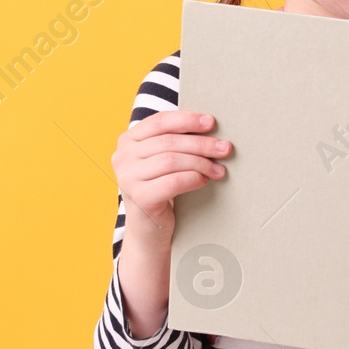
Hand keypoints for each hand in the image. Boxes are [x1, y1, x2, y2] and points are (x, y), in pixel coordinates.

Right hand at [112, 109, 233, 242]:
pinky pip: (173, 182)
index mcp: (128, 140)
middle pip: (169, 141)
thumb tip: (210, 127)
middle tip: (225, 148)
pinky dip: (193, 179)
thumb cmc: (161, 189)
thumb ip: (175, 142)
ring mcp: (127, 177)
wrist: (149, 229)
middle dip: (201, 144)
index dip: (187, 119)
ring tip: (219, 169)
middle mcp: (122, 157)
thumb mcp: (162, 160)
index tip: (211, 122)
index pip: (159, 121)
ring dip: (201, 163)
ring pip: (171, 160)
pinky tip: (204, 181)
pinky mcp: (139, 197)